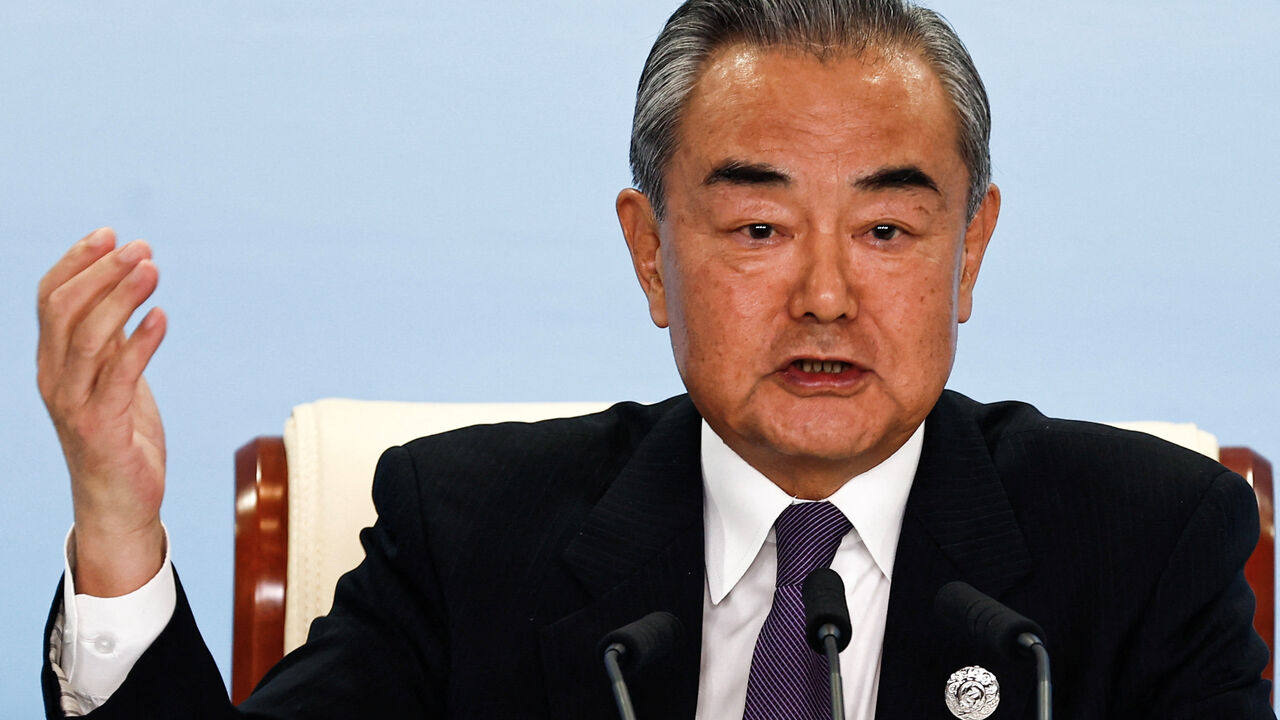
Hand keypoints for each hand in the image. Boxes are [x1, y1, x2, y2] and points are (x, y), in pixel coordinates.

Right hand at [37, 228, 167, 596]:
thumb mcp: (113, 378)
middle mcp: (54, 379)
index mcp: (52, 362)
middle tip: (141, 247)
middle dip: (101, 271)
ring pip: (88, 337)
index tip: (111, 234)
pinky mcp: (102, 427)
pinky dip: (141, 342)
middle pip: (64, 309)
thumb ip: (112, 340)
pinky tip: (162, 316)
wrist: (119, 503)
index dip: (77, 262)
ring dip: (121, 296)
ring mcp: (74, 404)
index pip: (50, 298)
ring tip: (153, 269)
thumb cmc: (119, 437)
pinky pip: (119, 376)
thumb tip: (125, 289)